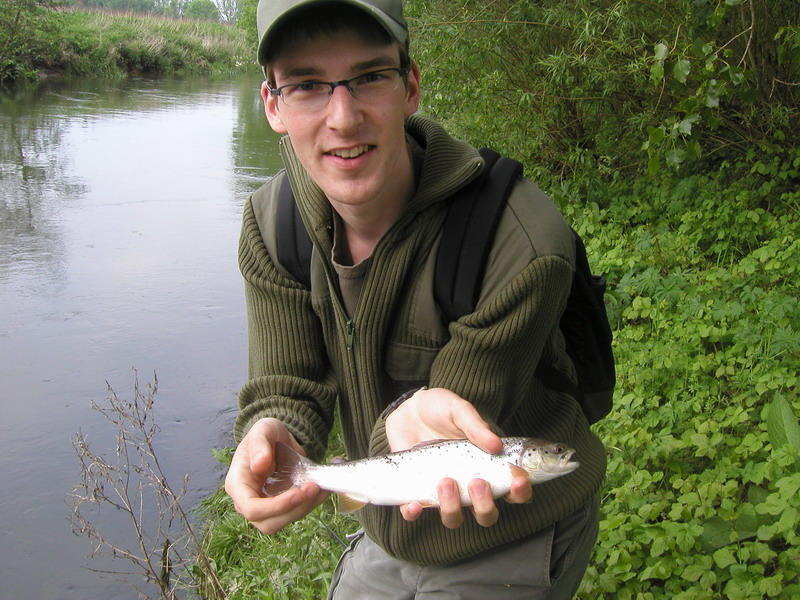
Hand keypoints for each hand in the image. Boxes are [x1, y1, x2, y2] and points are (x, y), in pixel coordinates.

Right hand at [224, 418, 328, 533]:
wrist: (276, 439)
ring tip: (321, 486)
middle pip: (268, 523)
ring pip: (284, 521)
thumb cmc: (265, 434)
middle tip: (314, 487)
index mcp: (237, 484)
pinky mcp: (281, 507)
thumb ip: (259, 444)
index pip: (251, 508)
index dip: (275, 506)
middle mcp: (248, 501)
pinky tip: (322, 488)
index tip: (299, 492)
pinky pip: (295, 512)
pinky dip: (312, 503)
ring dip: (306, 507)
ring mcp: (265, 507)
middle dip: (295, 509)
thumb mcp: (262, 430)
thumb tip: (259, 464)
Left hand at [385, 388, 531, 527]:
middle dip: (484, 505)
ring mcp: (442, 491)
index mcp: (486, 467)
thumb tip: (496, 445)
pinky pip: (415, 513)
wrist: (409, 408)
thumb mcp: (459, 410)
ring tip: (445, 481)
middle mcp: (467, 485)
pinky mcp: (416, 491)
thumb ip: (476, 426)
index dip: (520, 492)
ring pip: (454, 518)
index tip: (519, 481)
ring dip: (452, 508)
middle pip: (486, 514)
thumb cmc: (441, 409)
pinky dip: (414, 514)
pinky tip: (414, 505)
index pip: (512, 490)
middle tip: (477, 482)